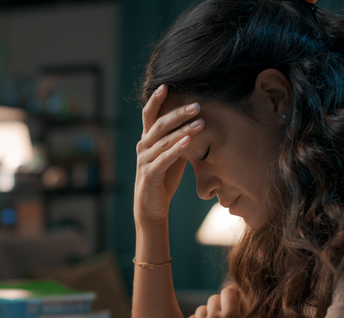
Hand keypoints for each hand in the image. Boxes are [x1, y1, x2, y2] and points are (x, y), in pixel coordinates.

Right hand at [134, 85, 204, 224]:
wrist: (151, 206)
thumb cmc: (164, 178)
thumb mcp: (172, 154)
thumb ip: (178, 139)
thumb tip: (198, 120)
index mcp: (147, 139)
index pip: (149, 115)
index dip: (155, 100)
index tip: (166, 85)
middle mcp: (143, 147)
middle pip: (159, 124)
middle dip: (178, 113)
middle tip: (197, 105)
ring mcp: (144, 160)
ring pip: (163, 141)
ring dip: (183, 131)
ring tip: (200, 122)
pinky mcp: (149, 174)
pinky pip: (163, 159)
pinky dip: (176, 150)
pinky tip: (188, 142)